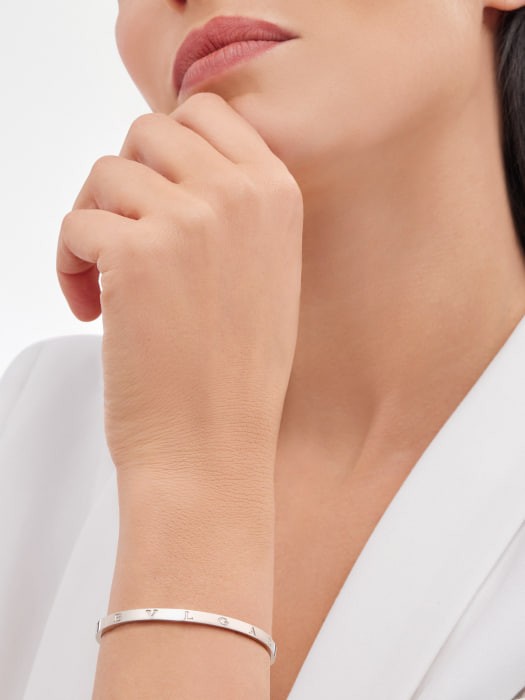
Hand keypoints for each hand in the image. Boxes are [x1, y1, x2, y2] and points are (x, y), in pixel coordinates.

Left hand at [56, 92, 302, 491]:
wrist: (213, 448)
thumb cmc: (234, 375)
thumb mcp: (266, 274)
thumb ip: (232, 210)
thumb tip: (169, 170)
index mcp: (277, 195)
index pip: (209, 111)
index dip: (167, 146)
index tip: (152, 191)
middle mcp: (237, 195)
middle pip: (148, 130)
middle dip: (125, 179)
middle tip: (122, 234)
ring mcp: (187, 221)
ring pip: (105, 174)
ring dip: (93, 224)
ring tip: (105, 282)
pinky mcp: (135, 254)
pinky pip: (76, 225)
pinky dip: (69, 264)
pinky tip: (94, 308)